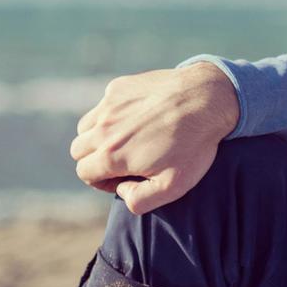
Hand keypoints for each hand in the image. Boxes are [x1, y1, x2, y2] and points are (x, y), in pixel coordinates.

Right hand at [70, 64, 240, 215]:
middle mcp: (103, 128)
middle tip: (121, 161)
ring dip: (98, 136)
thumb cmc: (193, 145)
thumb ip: (140, 200)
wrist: (207, 99)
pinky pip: (104, 105)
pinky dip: (112, 114)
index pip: (84, 173)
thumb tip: (121, 191)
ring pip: (86, 126)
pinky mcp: (119, 87)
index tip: (122, 178)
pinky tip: (139, 118)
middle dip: (94, 159)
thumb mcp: (172, 186)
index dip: (100, 181)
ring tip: (126, 140)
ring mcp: (109, 104)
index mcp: (111, 155)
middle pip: (78, 149)